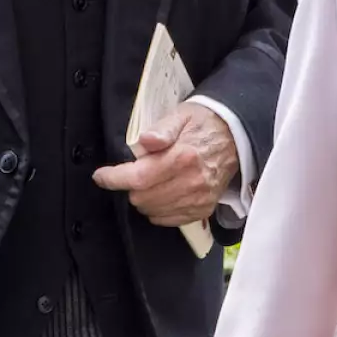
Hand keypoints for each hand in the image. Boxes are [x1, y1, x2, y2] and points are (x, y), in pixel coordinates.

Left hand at [93, 104, 238, 227]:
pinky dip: (158, 211)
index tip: (101, 176)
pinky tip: (160, 195)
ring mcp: (198, 199)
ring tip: (147, 183)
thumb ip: (161, 129)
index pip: (138, 177)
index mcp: (182, 157)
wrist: (235, 138)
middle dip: (130, 188)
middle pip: (142, 198)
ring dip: (143, 200)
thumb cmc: (202, 124)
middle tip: (132, 174)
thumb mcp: (180, 115)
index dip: (114, 179)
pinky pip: (168, 220)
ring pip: (152, 212)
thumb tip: (144, 141)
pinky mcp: (202, 210)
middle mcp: (191, 182)